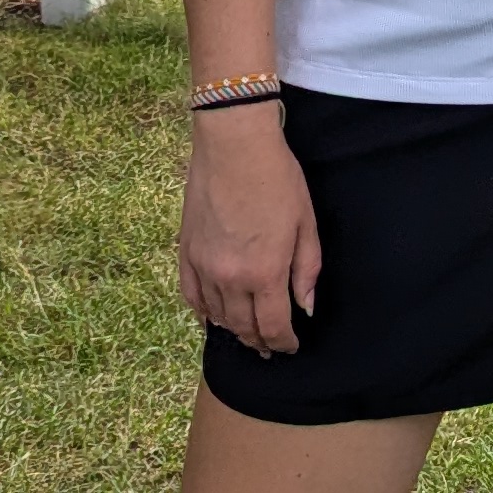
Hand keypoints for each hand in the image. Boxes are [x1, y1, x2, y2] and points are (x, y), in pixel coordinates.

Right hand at [180, 105, 319, 354]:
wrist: (234, 145)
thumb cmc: (277, 179)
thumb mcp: (306, 223)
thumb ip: (306, 270)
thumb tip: (306, 306)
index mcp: (265, 273)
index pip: (274, 326)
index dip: (284, 343)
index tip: (291, 346)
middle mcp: (231, 278)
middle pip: (243, 327)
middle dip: (259, 341)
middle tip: (269, 348)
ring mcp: (204, 266)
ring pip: (216, 316)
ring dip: (233, 330)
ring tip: (245, 335)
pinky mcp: (186, 252)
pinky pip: (191, 296)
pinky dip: (202, 313)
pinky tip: (211, 319)